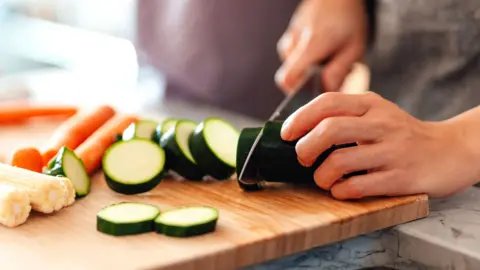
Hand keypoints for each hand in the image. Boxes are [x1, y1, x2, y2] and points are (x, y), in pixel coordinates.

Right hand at [275, 0, 366, 92]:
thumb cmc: (347, 18)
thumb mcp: (353, 47)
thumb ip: (339, 71)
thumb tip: (326, 91)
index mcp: (311, 45)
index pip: (287, 78)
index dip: (294, 92)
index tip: (309, 94)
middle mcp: (294, 42)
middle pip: (290, 76)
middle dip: (307, 81)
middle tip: (328, 74)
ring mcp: (289, 39)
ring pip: (293, 67)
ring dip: (308, 70)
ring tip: (327, 60)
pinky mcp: (289, 37)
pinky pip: (294, 57)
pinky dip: (307, 60)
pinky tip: (321, 53)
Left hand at [281, 92, 479, 198]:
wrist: (450, 150)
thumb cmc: (402, 134)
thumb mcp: (377, 114)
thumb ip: (345, 116)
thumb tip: (299, 131)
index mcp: (371, 105)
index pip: (328, 102)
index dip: (299, 118)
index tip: (286, 134)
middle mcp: (382, 124)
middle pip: (329, 130)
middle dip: (305, 147)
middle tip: (303, 158)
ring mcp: (392, 151)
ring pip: (340, 161)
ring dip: (321, 175)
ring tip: (323, 179)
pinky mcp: (401, 178)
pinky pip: (358, 186)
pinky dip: (340, 191)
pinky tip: (340, 190)